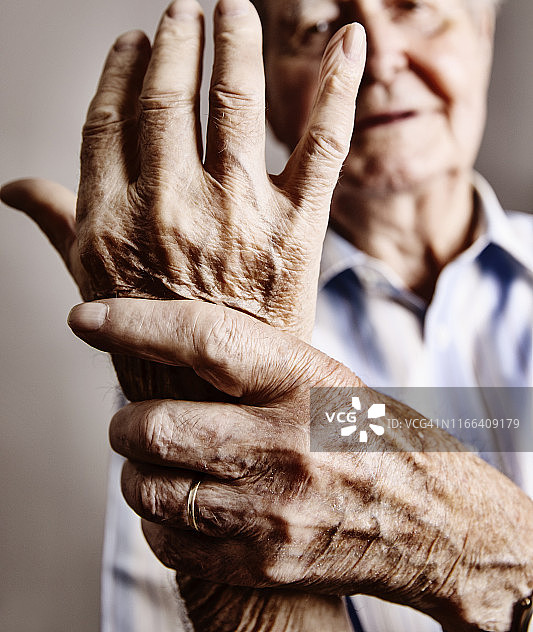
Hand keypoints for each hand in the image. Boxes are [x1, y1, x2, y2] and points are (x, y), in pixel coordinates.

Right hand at [2, 0, 364, 340]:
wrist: (213, 397)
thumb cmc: (148, 335)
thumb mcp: (91, 279)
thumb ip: (57, 220)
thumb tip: (12, 186)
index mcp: (111, 216)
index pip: (110, 119)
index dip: (121, 71)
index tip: (135, 40)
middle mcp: (169, 206)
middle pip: (170, 102)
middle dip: (177, 45)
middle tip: (186, 10)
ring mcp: (236, 214)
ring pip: (235, 105)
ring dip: (234, 44)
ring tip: (232, 9)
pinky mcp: (297, 228)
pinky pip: (323, 144)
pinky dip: (339, 87)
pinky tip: (349, 41)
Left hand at [69, 297, 532, 631]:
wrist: (427, 521)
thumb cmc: (369, 434)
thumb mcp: (324, 378)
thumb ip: (253, 362)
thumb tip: (165, 340)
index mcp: (303, 381)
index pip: (204, 341)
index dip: (134, 325)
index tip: (86, 320)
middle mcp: (285, 444)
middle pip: (157, 428)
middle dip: (126, 424)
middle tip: (133, 422)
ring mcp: (271, 510)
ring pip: (151, 490)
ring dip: (138, 473)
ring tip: (161, 464)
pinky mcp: (260, 559)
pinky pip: (168, 541)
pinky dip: (160, 521)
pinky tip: (187, 506)